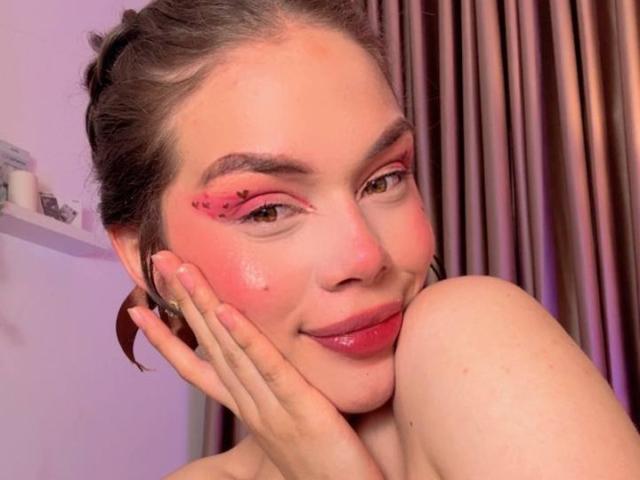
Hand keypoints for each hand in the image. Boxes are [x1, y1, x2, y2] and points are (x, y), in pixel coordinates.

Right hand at [128, 250, 383, 479]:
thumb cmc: (325, 463)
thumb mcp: (290, 422)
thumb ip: (275, 392)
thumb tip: (268, 364)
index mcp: (248, 406)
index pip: (199, 366)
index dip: (168, 338)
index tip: (143, 309)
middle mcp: (251, 404)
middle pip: (209, 346)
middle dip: (182, 303)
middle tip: (160, 263)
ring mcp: (272, 407)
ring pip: (231, 350)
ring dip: (205, 308)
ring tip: (183, 272)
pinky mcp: (301, 408)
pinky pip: (269, 369)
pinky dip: (246, 340)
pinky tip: (228, 312)